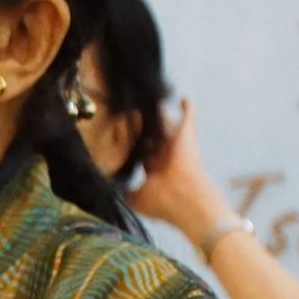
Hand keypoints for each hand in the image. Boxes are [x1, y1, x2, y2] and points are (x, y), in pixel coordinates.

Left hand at [128, 94, 234, 247]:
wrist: (182, 197)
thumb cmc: (161, 201)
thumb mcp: (136, 199)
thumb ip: (123, 191)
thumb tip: (109, 188)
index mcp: (155, 171)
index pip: (142, 155)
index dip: (132, 147)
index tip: (119, 138)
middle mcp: (166, 157)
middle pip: (153, 138)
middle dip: (143, 128)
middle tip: (130, 115)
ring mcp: (177, 146)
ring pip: (166, 126)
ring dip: (160, 115)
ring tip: (152, 102)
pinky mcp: (186, 135)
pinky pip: (189, 117)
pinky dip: (188, 107)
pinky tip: (184, 97)